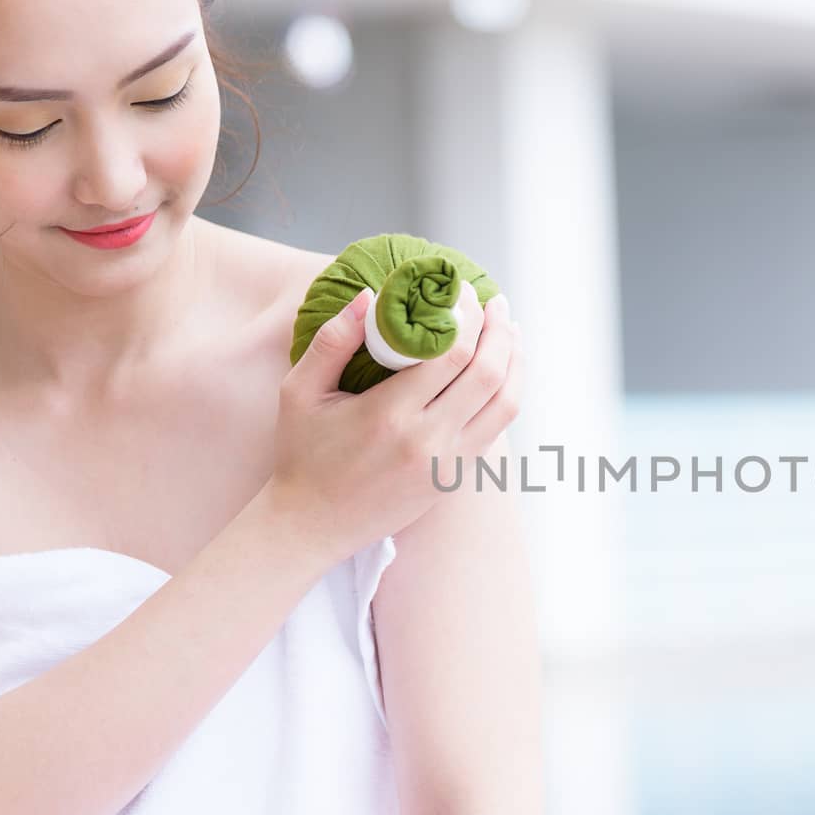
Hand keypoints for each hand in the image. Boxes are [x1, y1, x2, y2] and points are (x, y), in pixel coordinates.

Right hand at [268, 280, 522, 558]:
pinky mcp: (456, 478)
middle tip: (495, 303)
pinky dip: (506, 393)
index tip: (462, 290)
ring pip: (505, 403)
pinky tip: (501, 370)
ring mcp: (448, 464)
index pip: (450, 353)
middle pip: (487, 373)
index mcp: (389, 416)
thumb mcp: (300, 392)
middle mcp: (427, 441)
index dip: (466, 315)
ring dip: (514, 361)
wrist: (312, 525)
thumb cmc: (302, 454)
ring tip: (510, 331)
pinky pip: (496, 428)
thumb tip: (368, 295)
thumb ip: (333, 340)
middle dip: (498, 330)